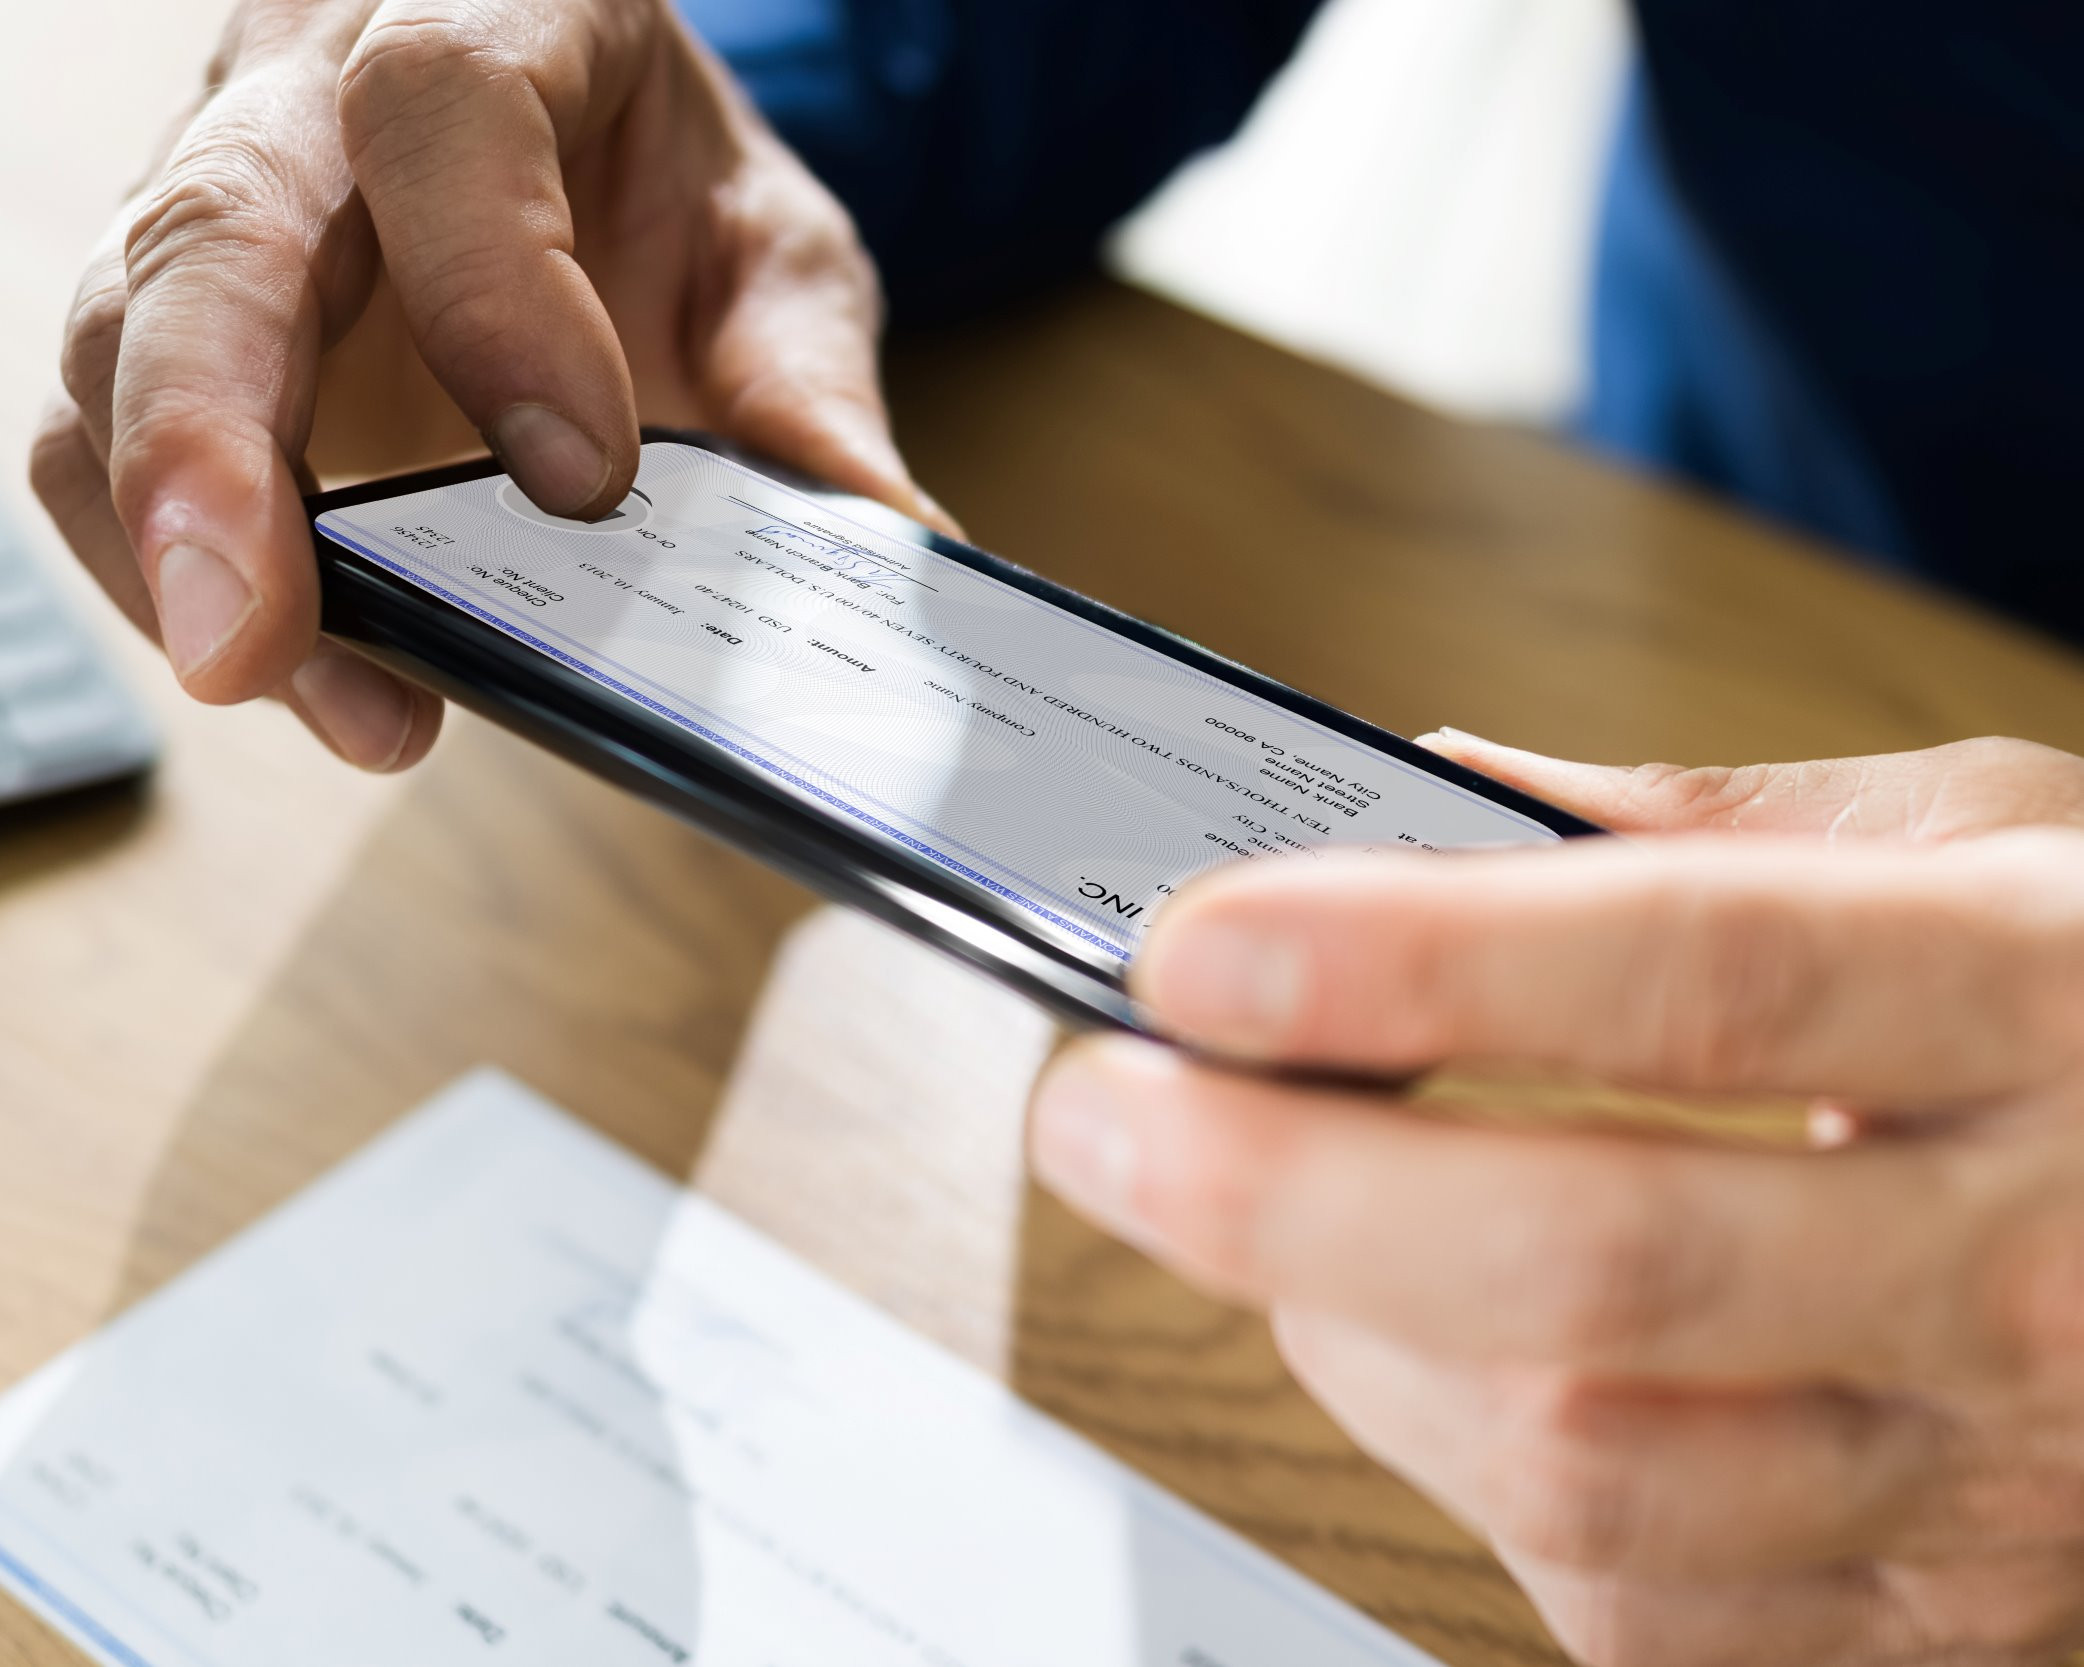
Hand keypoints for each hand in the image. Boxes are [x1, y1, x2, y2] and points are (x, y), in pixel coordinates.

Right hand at [32, 0, 942, 769]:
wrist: (551, 115)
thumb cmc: (646, 170)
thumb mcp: (764, 247)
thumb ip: (806, 384)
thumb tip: (885, 545)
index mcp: (487, 11)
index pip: (442, 111)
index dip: (493, 290)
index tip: (581, 480)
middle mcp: (306, 90)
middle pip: (209, 234)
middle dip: (214, 447)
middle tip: (252, 643)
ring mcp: (210, 198)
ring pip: (113, 340)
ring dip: (169, 536)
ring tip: (279, 683)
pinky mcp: (160, 317)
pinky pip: (89, 430)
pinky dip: (151, 558)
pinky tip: (271, 659)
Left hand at [1030, 734, 2083, 1663]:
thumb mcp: (2002, 848)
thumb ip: (1713, 827)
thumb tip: (1426, 790)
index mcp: (2038, 1009)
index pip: (1698, 975)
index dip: (1420, 962)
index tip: (1199, 946)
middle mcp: (2028, 1270)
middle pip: (1605, 1268)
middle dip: (1289, 1200)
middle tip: (1096, 1114)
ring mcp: (1990, 1485)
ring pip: (1594, 1475)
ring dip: (1355, 1345)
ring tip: (1270, 1230)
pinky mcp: (1932, 1625)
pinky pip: (1637, 1610)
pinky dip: (1475, 1488)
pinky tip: (1442, 1373)